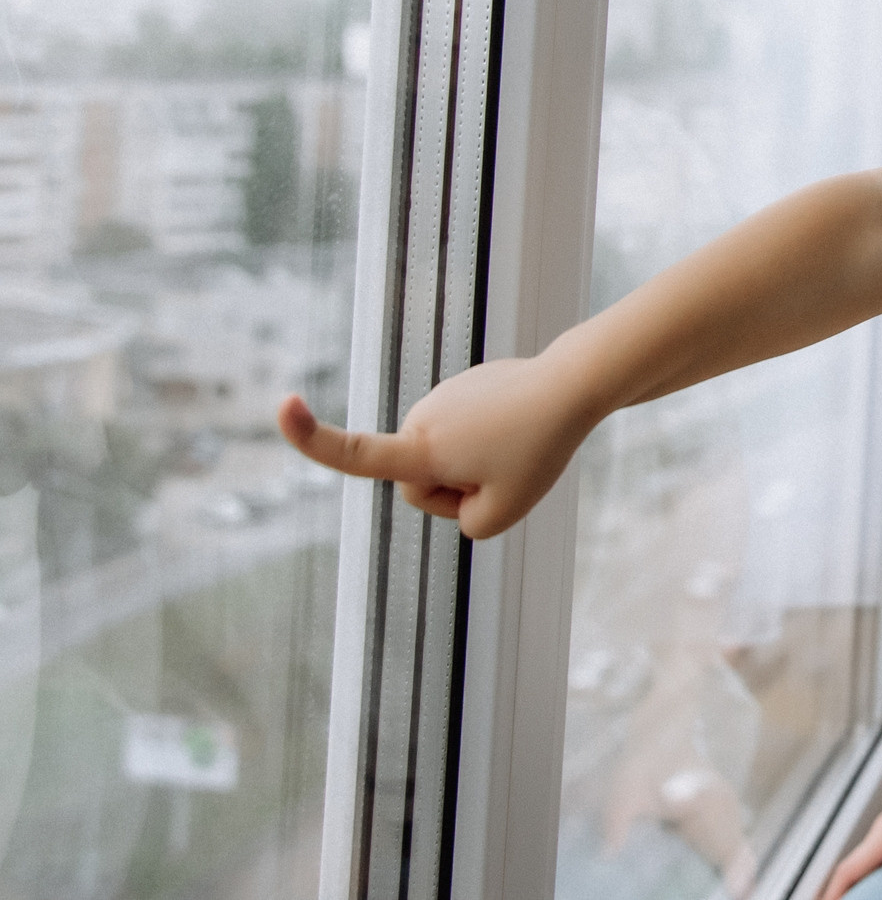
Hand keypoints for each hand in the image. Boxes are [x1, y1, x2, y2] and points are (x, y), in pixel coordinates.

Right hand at [276, 350, 597, 539]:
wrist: (570, 387)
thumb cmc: (538, 449)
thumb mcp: (502, 514)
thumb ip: (464, 523)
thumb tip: (451, 493)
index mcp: (423, 448)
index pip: (358, 454)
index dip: (313, 439)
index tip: (282, 406)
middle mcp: (421, 419)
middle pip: (423, 482)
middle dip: (458, 490)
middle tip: (507, 471)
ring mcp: (439, 400)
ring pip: (445, 459)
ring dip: (477, 465)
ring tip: (516, 445)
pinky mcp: (459, 389)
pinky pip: (464, 438)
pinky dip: (488, 442)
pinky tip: (516, 427)